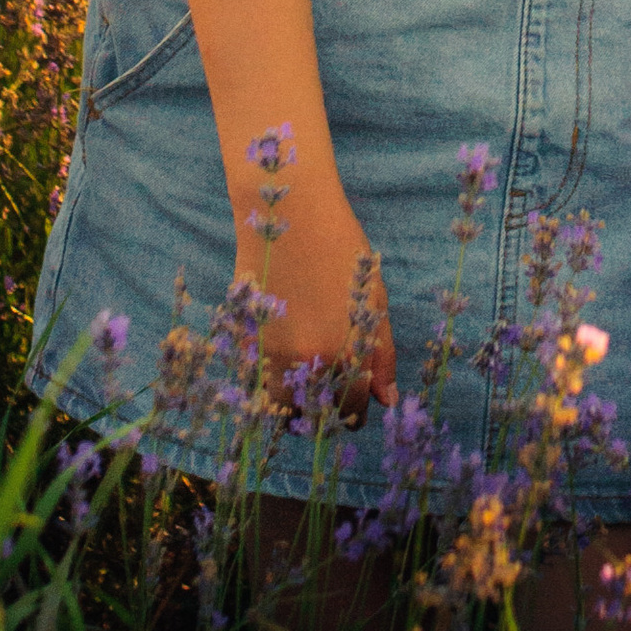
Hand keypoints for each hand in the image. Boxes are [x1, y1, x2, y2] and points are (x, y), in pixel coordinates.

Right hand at [238, 180, 394, 428]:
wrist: (290, 212)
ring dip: (292, 399)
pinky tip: (283, 349)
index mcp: (344, 353)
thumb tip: (385, 401)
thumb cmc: (341, 249)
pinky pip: (258, 381)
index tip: (353, 398)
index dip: (355, 408)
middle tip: (327, 385)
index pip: (352, 412)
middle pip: (313, 417)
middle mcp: (305, 361)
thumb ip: (381, 354)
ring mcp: (270, 353)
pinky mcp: (244, 340)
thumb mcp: (374, 299)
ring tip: (303, 372)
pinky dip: (268, 377)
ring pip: (281, 405)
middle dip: (322, 408)